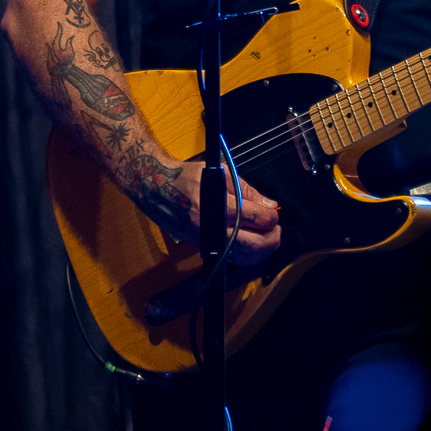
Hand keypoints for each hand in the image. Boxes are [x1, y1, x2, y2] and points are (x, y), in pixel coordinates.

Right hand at [150, 159, 281, 263]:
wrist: (154, 187)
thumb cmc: (185, 176)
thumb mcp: (220, 173)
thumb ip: (247, 190)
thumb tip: (270, 205)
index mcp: (216, 207)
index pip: (256, 219)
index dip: (272, 217)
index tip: (275, 212)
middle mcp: (211, 230)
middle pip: (254, 246)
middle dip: (272, 239)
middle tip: (276, 228)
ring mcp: (206, 243)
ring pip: (244, 258)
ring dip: (262, 249)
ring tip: (267, 234)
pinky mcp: (202, 249)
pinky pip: (231, 257)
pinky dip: (247, 253)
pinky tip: (252, 241)